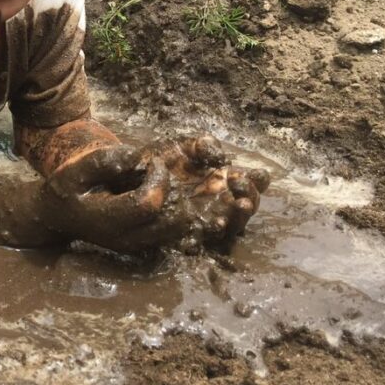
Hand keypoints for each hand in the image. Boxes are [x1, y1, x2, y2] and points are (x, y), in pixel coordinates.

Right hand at [41, 138, 268, 253]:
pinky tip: (209, 203)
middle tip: (194, 176)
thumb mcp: (75, 170)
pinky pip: (178, 235)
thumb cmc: (65, 190)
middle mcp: (128, 238)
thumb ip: (105, 162)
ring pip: (182, 233)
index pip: (148, 203)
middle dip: (190, 198)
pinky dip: (195, 220)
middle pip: (174, 224)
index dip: (159, 180)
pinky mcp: (147, 244)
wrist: (57, 218)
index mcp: (108, 219)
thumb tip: (138, 155)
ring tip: (215, 188)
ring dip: (202, 212)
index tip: (155, 163)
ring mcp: (139, 245)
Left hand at [140, 134, 269, 236]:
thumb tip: (220, 157)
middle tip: (242, 190)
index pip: (251, 182)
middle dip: (250, 198)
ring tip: (237, 206)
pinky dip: (211, 233)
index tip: (250, 174)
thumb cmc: (160, 159)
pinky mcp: (187, 232)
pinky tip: (213, 224)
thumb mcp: (182, 146)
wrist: (128, 175)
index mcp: (223, 179)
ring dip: (237, 217)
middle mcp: (220, 200)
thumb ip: (203, 145)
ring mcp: (206, 217)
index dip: (256, 180)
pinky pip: (204, 238)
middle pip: (246, 205)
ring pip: (232, 224)